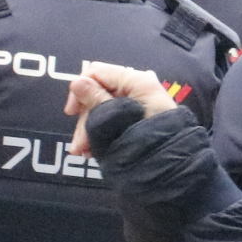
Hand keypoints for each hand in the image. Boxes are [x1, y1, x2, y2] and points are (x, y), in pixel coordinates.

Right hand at [65, 63, 180, 154]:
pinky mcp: (137, 118)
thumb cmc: (144, 142)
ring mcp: (138, 103)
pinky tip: (92, 150)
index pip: (97, 72)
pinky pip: (113, 119)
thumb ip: (96, 100)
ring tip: (83, 152)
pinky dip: (100, 132)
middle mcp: (137, 87)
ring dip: (89, 129)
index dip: (80, 90)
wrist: (170, 169)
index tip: (70, 113)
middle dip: (85, 118)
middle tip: (78, 146)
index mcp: (136, 80)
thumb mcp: (115, 120)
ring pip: (103, 109)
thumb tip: (77, 82)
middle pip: (98, 92)